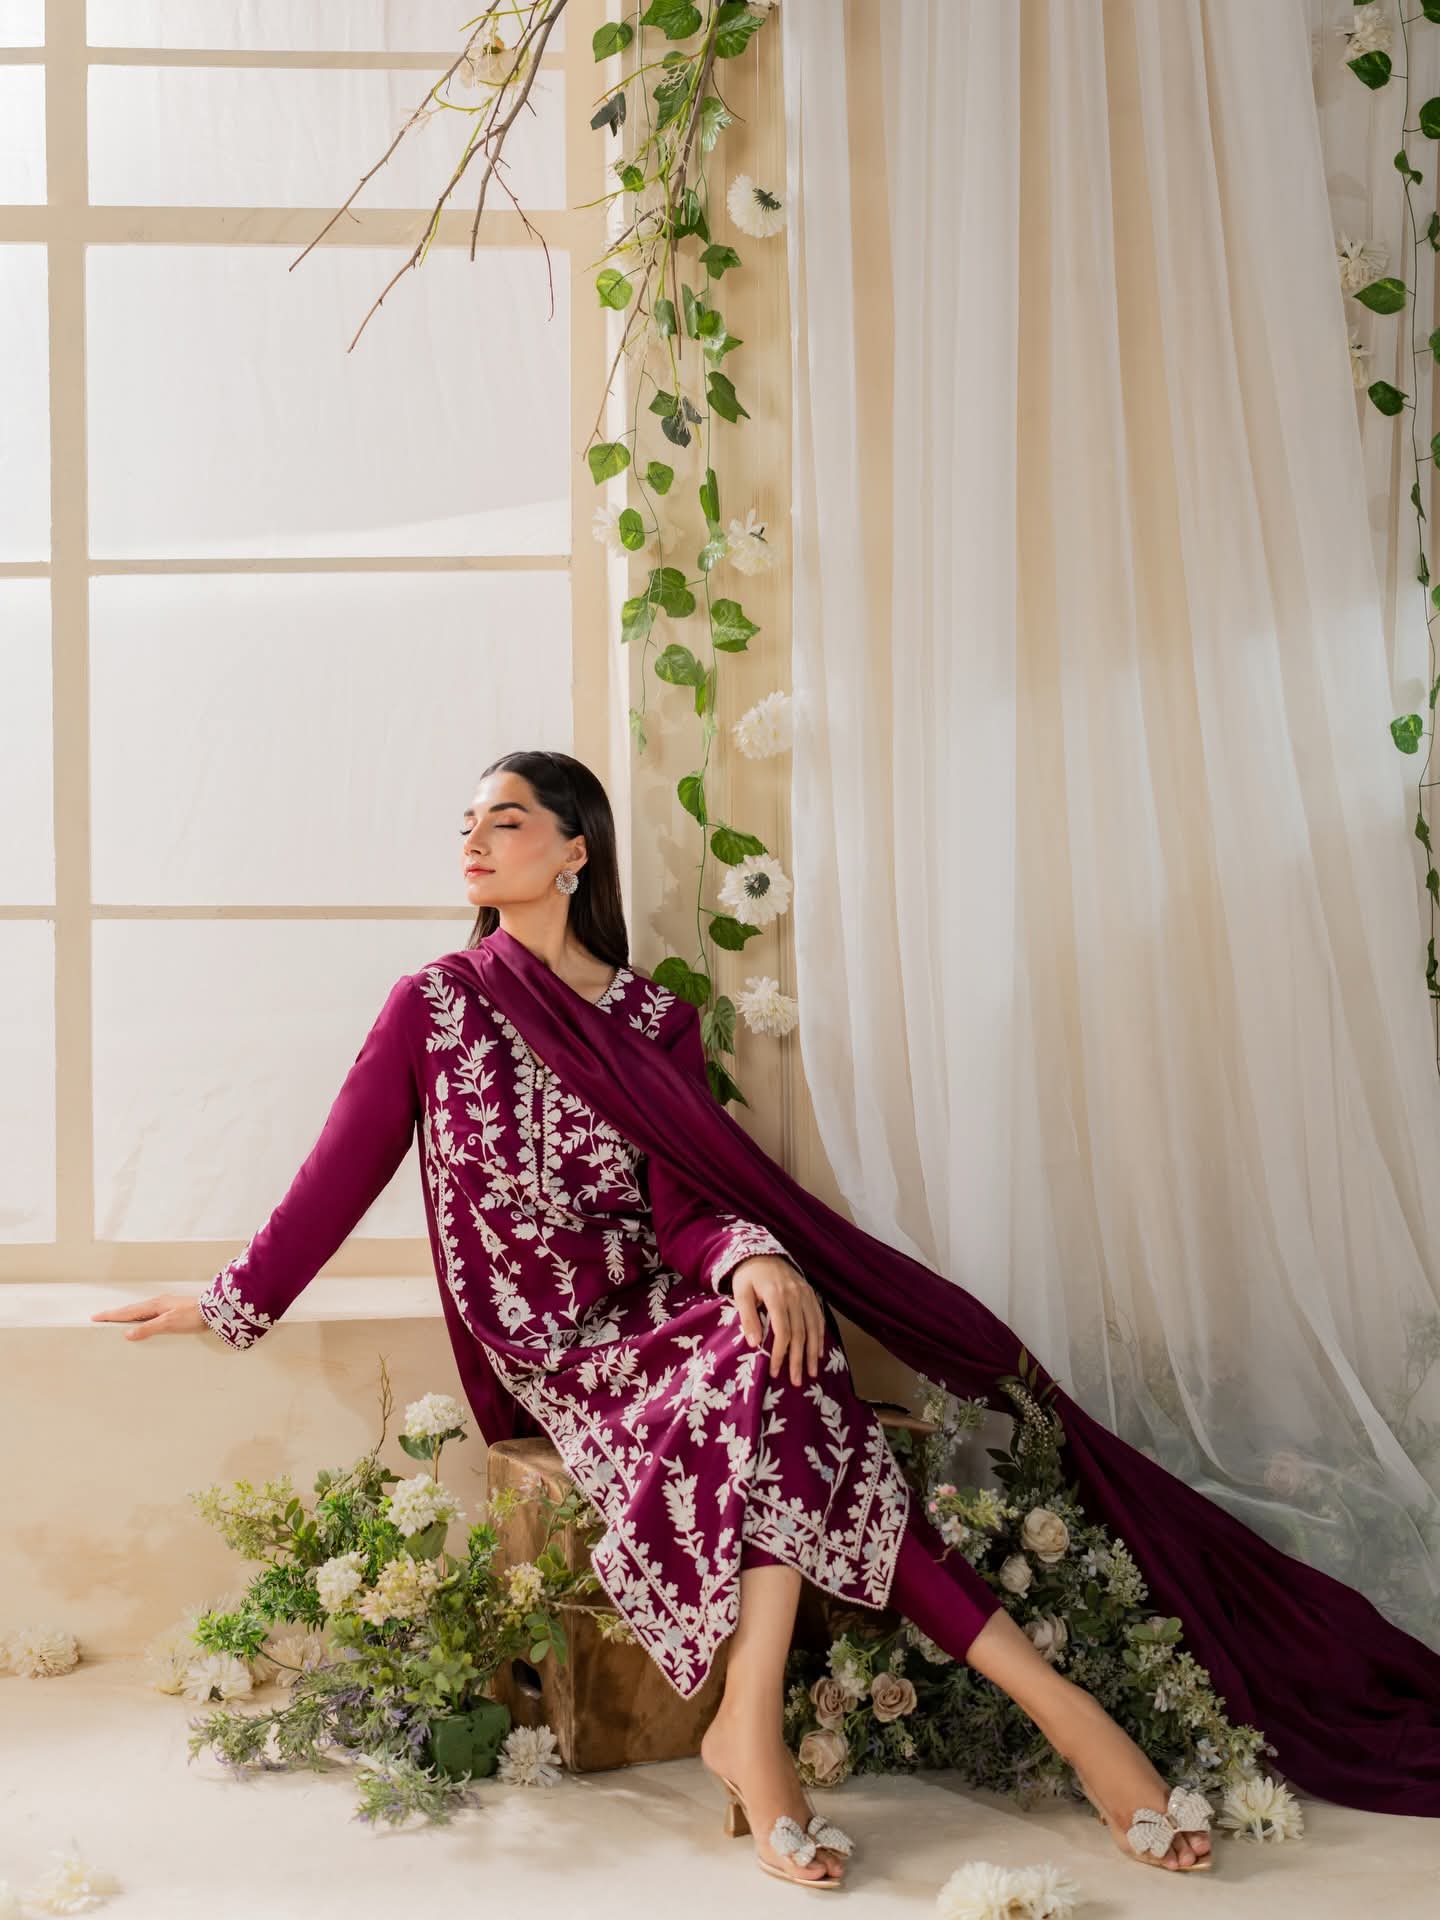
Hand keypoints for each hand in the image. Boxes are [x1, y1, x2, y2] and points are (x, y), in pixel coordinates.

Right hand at [90, 1293, 205, 1340]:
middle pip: (131, 1310)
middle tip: (101, 1317)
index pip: (127, 1312)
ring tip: (117, 1320)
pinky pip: (149, 1313)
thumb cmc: (193, 1316)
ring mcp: (165, 1306)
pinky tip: (142, 1322)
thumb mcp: (168, 1324)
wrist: (215, 1311)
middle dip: (115, 1314)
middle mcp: (158, 1303)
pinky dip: (139, 1317)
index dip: (111, 1315)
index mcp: (154, 1305)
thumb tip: (127, 1334)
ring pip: (140, 1311)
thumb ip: (148, 1329)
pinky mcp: (173, 1310)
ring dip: (127, 1315)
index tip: (96, 1317)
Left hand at [729, 1255, 824, 1385]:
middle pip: (800, 1333)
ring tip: (812, 1373)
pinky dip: (820, 1336)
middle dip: (798, 1359)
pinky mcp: (810, 1293)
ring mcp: (805, 1293)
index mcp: (776, 1295)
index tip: (776, 1371)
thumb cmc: (748, 1276)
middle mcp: (794, 1295)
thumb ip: (748, 1317)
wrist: (762, 1252)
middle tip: (797, 1381)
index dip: (780, 1353)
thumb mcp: (740, 1294)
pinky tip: (819, 1352)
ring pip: (813, 1327)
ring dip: (813, 1352)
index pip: (782, 1331)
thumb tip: (754, 1345)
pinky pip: (818, 1317)